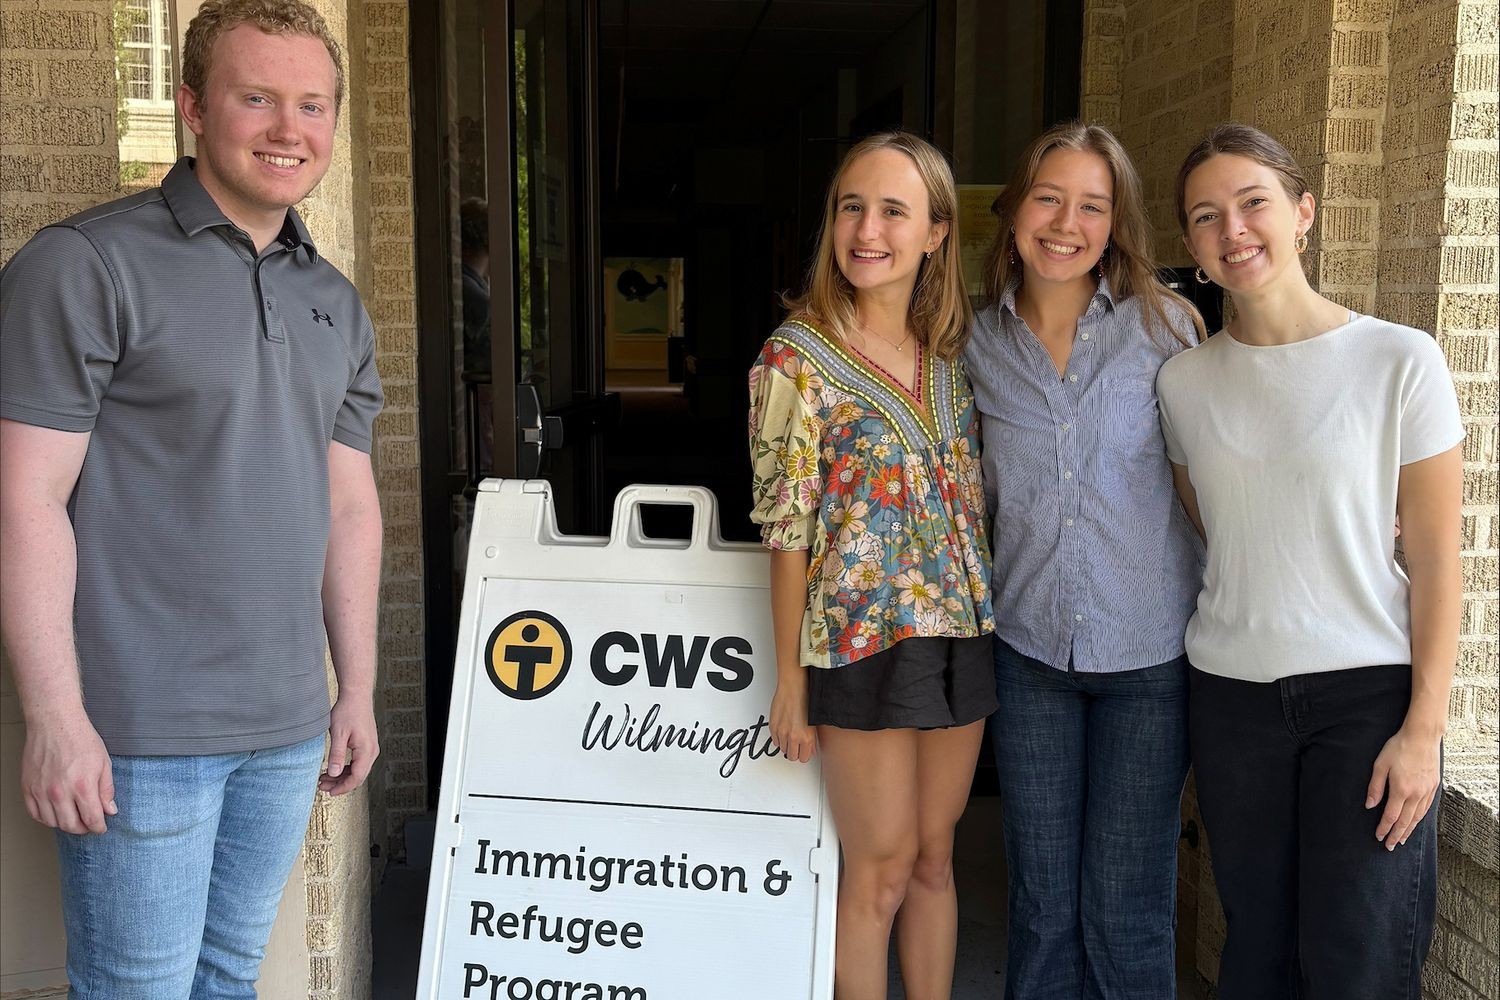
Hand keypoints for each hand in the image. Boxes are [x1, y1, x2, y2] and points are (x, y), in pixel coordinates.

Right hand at [22, 711, 115, 833]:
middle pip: (71, 825)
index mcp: (82, 786)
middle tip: (89, 824)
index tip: (101, 827)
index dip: (99, 827)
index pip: (91, 819)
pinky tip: (55, 812)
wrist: (55, 723)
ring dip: (65, 824)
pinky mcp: (28, 788)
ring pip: (52, 823)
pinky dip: (46, 818)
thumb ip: (106, 790)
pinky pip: (35, 813)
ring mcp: (41, 791)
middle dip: (83, 829)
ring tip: (74, 817)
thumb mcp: (104, 763)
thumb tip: (109, 810)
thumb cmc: (80, 739)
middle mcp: (59, 792)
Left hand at [319, 694, 378, 794]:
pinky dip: (346, 768)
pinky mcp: (367, 744)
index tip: (329, 792)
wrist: (356, 696)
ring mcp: (370, 748)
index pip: (357, 777)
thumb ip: (336, 755)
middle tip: (322, 785)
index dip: (343, 787)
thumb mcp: (338, 734)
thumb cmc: (348, 711)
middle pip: (358, 776)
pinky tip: (333, 768)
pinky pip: (358, 762)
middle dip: (340, 783)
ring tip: (324, 778)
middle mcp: (372, 751)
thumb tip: (333, 774)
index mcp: (366, 750)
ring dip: (342, 776)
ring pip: (358, 770)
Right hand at [770, 668, 816, 763]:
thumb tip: (810, 750)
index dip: (803, 755)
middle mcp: (794, 737)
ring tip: (791, 735)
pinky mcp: (773, 727)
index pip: (803, 758)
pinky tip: (784, 730)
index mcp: (806, 737)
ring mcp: (782, 732)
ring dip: (787, 744)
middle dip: (795, 752)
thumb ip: (811, 740)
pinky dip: (779, 738)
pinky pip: (775, 740)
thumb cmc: (805, 701)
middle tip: (797, 745)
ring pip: (782, 749)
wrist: (793, 689)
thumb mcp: (814, 723)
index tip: (804, 751)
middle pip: (792, 757)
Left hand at [1366, 725, 1441, 850]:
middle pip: (1406, 821)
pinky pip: (1426, 808)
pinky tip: (1415, 822)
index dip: (1384, 828)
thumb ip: (1375, 787)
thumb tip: (1370, 805)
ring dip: (1409, 830)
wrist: (1422, 736)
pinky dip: (1420, 819)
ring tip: (1402, 839)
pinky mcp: (1434, 787)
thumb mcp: (1380, 765)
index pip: (1391, 816)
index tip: (1378, 837)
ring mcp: (1427, 791)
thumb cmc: (1399, 747)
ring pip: (1418, 817)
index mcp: (1401, 790)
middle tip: (1390, 846)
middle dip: (1396, 835)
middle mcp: (1416, 794)